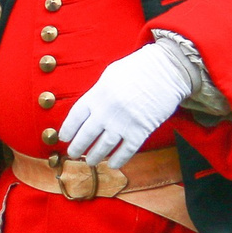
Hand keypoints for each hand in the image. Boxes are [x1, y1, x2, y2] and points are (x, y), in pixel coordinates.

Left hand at [58, 43, 188, 169]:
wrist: (167, 69)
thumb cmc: (139, 68)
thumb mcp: (111, 74)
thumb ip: (98, 92)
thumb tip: (89, 109)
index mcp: (97, 94)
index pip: (75, 117)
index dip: (68, 130)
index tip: (64, 138)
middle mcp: (106, 111)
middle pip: (86, 135)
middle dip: (77, 148)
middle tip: (73, 154)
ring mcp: (123, 122)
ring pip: (104, 146)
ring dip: (95, 156)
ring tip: (91, 161)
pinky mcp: (141, 130)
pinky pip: (126, 150)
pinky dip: (119, 160)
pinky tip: (112, 164)